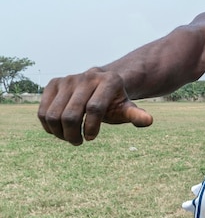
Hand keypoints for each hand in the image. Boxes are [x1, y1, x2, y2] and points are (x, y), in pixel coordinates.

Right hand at [38, 69, 152, 144]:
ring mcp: (69, 78)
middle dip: (73, 135)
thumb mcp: (126, 108)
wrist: (100, 85)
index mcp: (110, 80)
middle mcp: (88, 76)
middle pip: (71, 114)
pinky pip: (43, 111)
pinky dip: (48, 126)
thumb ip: (136, 115)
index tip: (92, 138)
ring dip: (59, 133)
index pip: (94, 108)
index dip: (91, 128)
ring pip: (53, 115)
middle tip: (79, 141)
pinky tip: (59, 130)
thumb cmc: (114, 101)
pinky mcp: (54, 83)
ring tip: (70, 137)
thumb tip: (148, 121)